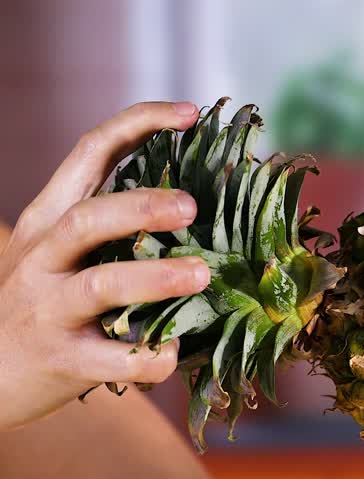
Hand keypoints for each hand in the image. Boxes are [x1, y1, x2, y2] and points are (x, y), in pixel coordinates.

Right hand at [0, 101, 209, 430]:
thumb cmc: (42, 305)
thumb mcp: (60, 253)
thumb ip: (111, 225)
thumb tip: (196, 199)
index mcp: (50, 221)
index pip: (90, 153)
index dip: (140, 125)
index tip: (190, 114)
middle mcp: (45, 258)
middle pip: (88, 218)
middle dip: (141, 207)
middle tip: (192, 207)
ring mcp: (51, 310)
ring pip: (100, 285)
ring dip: (155, 278)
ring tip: (202, 274)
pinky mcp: (64, 361)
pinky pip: (112, 359)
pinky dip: (148, 357)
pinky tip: (175, 352)